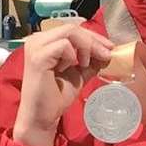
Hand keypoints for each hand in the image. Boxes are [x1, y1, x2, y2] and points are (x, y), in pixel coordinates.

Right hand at [12, 24, 113, 145]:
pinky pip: (63, 45)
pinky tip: (71, 68)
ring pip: (69, 32)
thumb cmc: (56, 97)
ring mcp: (36, 47)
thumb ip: (91, 61)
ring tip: (85, 64)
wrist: (42, 117)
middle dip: (94, 40)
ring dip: (86, 47)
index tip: (109, 48)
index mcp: (45, 42)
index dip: (93, 36)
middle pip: (72, 28)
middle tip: (107, 54)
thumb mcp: (78, 74)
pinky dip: (72, 55)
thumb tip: (108, 51)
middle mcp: (37, 40)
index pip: (72, 29)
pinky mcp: (38, 57)